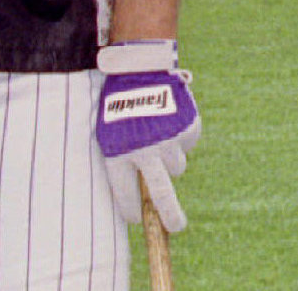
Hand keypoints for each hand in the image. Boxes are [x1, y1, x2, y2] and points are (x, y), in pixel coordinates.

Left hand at [95, 39, 200, 231]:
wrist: (140, 69)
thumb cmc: (119, 104)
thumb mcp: (109, 134)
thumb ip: (122, 162)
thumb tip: (139, 195)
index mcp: (119, 155)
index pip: (126, 196)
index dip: (132, 211)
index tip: (137, 219)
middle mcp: (146, 152)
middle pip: (162, 196)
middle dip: (170, 217)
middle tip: (176, 227)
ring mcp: (170, 140)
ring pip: (177, 166)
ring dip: (170, 157)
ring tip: (159, 132)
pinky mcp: (188, 128)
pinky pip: (188, 144)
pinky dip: (181, 137)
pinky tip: (170, 119)